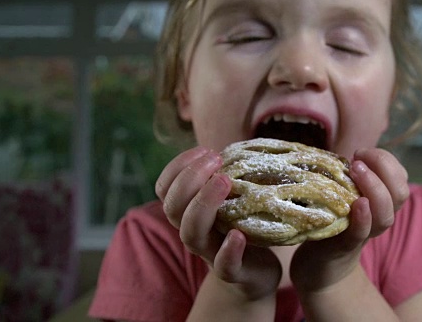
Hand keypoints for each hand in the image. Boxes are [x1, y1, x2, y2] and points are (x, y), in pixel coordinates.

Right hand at [155, 146, 281, 299]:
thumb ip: (225, 178)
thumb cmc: (242, 228)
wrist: (255, 275)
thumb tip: (238, 145)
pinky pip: (224, 265)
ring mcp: (211, 252)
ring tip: (224, 182)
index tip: (204, 150)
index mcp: (189, 212)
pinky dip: (228, 250)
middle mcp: (194, 231)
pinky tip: (238, 235)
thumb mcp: (230, 200)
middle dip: (189, 179)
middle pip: (173, 207)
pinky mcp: (233, 272)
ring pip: (191, 234)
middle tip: (216, 159)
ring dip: (204, 205)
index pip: (165, 188)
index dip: (177, 167)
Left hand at [290, 147, 408, 291]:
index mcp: (380, 203)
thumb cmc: (329, 222)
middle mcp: (378, 218)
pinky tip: (360, 204)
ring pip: (386, 215)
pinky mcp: (344, 246)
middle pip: (400, 194)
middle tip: (358, 161)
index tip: (361, 152)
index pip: (400, 178)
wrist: (317, 267)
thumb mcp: (342, 194)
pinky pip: (361, 233)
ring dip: (375, 189)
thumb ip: (349, 176)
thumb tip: (346, 150)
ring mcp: (364, 234)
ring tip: (357, 171)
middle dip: (384, 170)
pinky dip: (364, 218)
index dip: (387, 161)